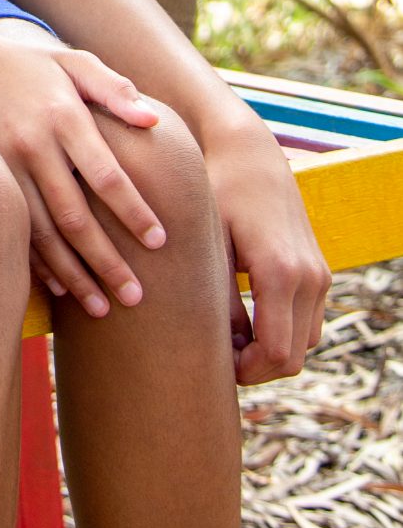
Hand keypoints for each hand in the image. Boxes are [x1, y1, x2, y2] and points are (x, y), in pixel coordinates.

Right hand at [0, 29, 167, 317]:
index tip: (160, 241)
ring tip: (102, 308)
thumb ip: (112, 89)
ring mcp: (6, 167)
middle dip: (106, 260)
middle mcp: (34, 146)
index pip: (105, 173)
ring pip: (43, 233)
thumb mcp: (72, 62)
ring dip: (73, 274)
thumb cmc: (29, 66)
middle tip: (136, 296)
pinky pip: (17, 231)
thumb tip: (151, 122)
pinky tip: (60, 290)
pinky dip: (38, 265)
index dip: (132, 210)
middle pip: (75, 215)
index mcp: (63, 116)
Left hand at [203, 112, 329, 382]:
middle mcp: (310, 278)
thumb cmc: (218, 194)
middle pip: (293, 358)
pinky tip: (246, 320)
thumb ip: (217, 300)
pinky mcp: (319, 272)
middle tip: (216, 358)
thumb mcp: (208, 245)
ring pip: (304, 344)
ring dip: (271, 352)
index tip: (213, 365)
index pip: (276, 354)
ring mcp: (320, 275)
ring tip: (228, 338)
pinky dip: (283, 333)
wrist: (249, 155)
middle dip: (256, 368)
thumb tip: (217, 350)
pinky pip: (308, 323)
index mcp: (281, 273)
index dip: (246, 372)